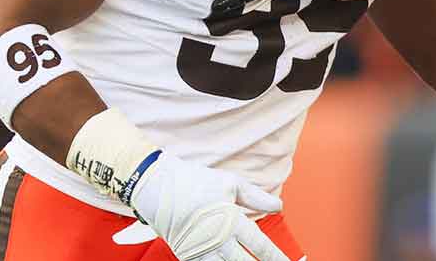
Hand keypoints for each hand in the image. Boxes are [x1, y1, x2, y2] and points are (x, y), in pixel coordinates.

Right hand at [128, 150, 288, 260]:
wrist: (156, 187)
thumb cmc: (195, 181)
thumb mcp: (230, 183)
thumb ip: (256, 198)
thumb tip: (279, 208)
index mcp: (231, 220)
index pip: (259, 245)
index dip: (276, 257)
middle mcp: (216, 239)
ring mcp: (200, 250)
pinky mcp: (186, 255)